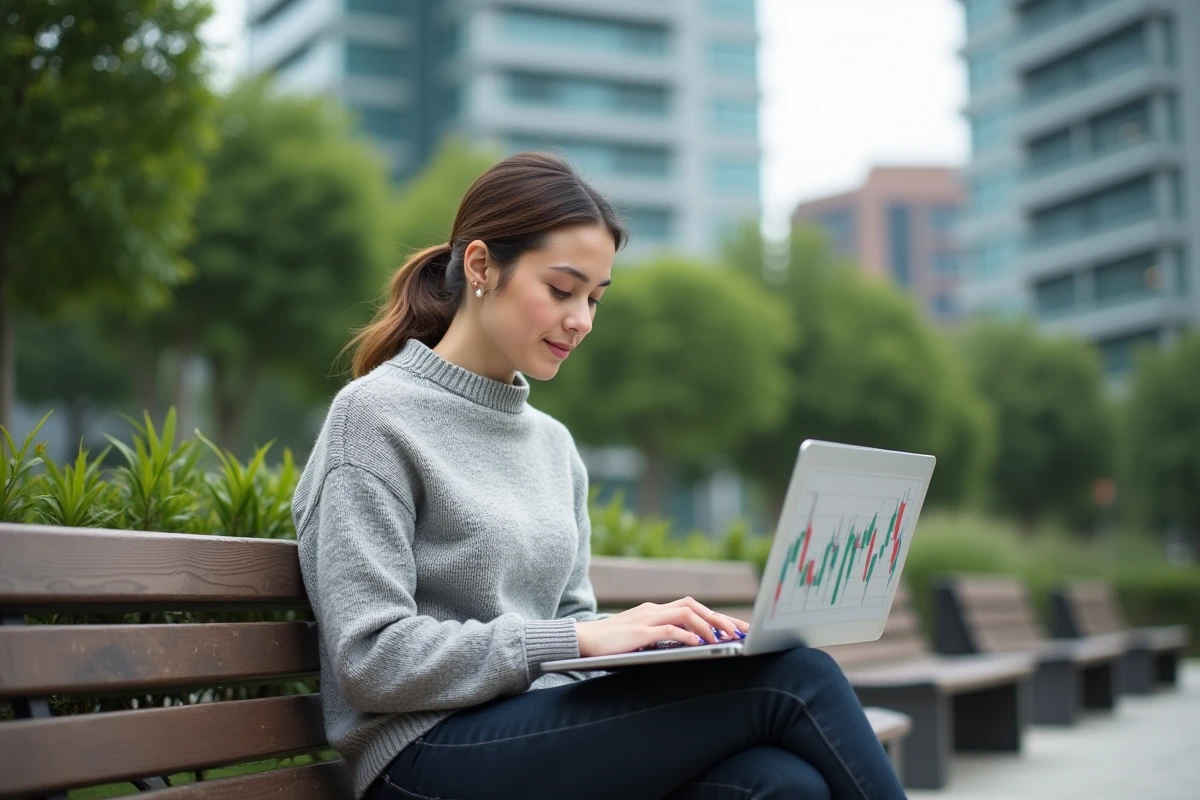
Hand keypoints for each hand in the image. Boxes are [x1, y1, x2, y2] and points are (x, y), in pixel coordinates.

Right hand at [574, 597, 750, 657]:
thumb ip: (661, 636)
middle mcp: (654, 610)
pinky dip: (685, 635)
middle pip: (694, 605)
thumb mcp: (641, 637)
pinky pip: (667, 629)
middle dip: (720, 618)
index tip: (736, 628)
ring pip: (685, 613)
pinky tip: (698, 643)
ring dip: (708, 626)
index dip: (716, 616)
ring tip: (724, 639)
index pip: (692, 606)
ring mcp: (646, 619)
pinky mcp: (639, 632)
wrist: (582, 640)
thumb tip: (689, 645)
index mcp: (655, 610)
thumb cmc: (611, 643)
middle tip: (741, 632)